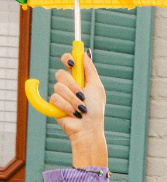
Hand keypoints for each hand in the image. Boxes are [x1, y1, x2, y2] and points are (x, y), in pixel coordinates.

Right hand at [51, 49, 107, 168]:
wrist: (88, 128)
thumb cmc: (95, 109)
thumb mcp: (96, 87)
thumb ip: (90, 69)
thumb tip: (85, 53)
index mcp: (79, 78)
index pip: (68, 61)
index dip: (67, 58)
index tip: (72, 63)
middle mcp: (69, 84)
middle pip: (60, 73)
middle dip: (72, 85)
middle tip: (82, 96)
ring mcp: (61, 94)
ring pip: (58, 86)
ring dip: (72, 99)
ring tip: (80, 108)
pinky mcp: (54, 104)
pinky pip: (55, 98)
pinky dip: (66, 106)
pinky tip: (73, 113)